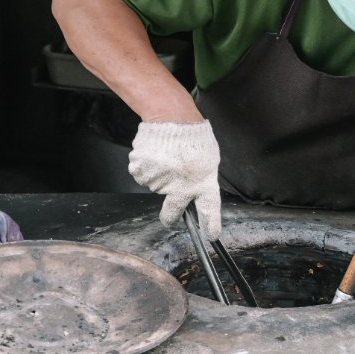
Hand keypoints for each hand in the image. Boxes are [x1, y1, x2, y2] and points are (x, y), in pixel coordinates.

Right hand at [128, 120, 221, 239]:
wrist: (171, 117)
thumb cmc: (193, 137)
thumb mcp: (208, 159)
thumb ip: (202, 179)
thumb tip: (195, 195)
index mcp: (203, 181)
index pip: (209, 208)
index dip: (211, 224)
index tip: (211, 235)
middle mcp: (181, 185)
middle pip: (173, 211)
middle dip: (171, 218)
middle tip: (170, 219)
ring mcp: (160, 179)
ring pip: (157, 187)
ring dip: (162, 177)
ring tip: (168, 158)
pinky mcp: (143, 172)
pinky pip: (145, 177)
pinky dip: (149, 169)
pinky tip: (157, 156)